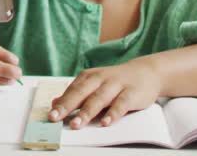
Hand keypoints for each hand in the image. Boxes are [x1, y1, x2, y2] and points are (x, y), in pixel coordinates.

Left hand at [48, 59, 163, 128]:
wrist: (146, 72)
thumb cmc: (115, 81)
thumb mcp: (93, 83)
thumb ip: (75, 93)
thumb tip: (55, 103)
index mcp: (88, 77)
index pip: (71, 91)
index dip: (60, 103)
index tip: (50, 115)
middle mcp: (100, 79)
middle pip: (81, 93)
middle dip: (68, 106)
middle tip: (56, 118)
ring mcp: (116, 85)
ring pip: (99, 99)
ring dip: (86, 112)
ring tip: (76, 124)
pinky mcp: (131, 93)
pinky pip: (121, 104)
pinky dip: (112, 114)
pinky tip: (105, 123)